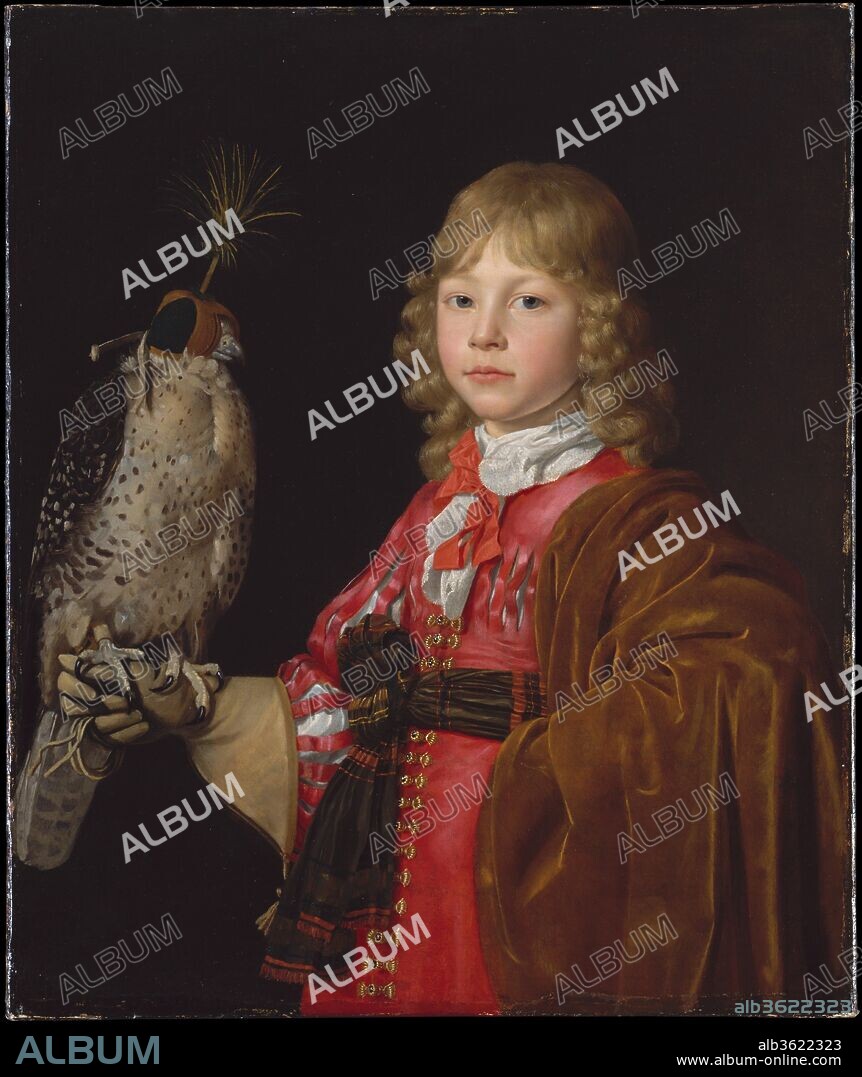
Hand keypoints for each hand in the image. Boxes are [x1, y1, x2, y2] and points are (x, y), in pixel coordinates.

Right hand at [57, 650, 220, 747]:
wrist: (188, 707)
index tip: (103, 686)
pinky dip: (128, 732)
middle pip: (72, 704)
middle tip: (124, 703)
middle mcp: (96, 695)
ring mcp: (103, 717)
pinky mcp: (113, 735)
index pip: (67, 677)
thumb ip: (104, 662)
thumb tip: (66, 657)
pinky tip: (144, 724)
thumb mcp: (138, 668)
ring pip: (93, 724)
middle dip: (99, 705)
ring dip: (119, 720)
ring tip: (141, 712)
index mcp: (99, 673)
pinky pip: (109, 739)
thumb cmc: (166, 680)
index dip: (79, 684)